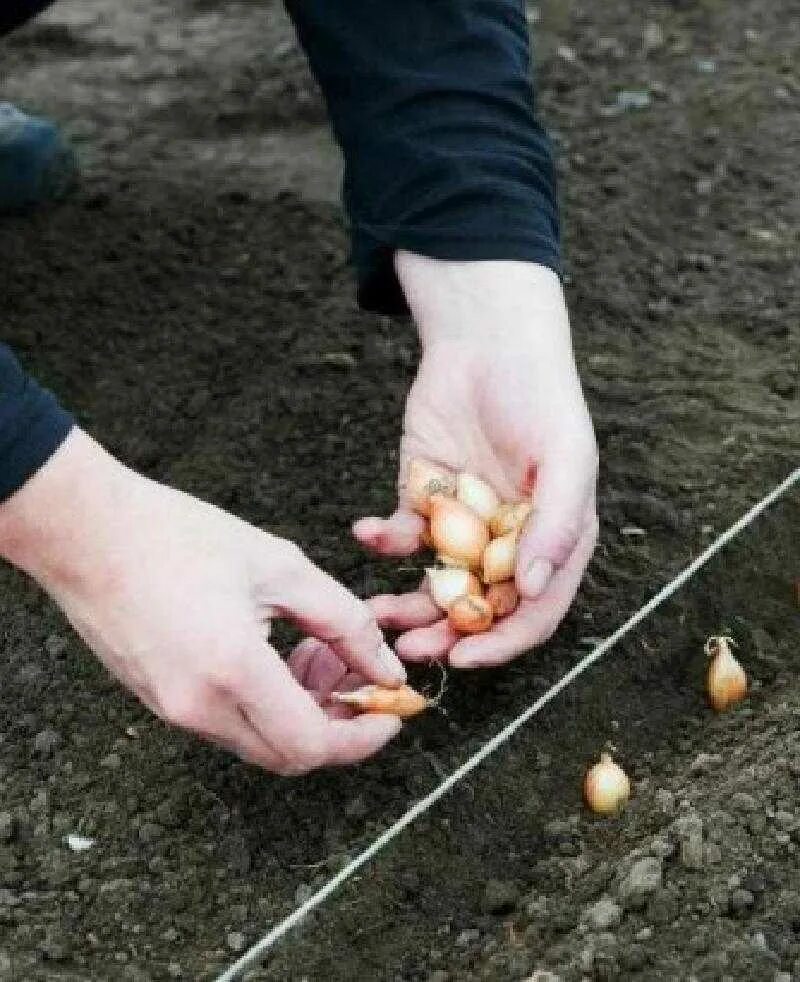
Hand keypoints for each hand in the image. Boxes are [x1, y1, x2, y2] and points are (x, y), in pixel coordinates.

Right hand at [0, 429, 405, 774]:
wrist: (85, 532)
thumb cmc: (177, 536)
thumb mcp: (279, 566)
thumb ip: (345, 621)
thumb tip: (386, 668)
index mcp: (232, 670)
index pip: (313, 745)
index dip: (363, 737)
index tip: (393, 713)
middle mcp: (197, 707)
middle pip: (289, 754)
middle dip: (338, 722)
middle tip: (357, 671)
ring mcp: (171, 710)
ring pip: (259, 739)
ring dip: (302, 710)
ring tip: (316, 649)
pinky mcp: (157, 701)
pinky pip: (228, 723)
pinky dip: (267, 703)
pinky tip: (277, 653)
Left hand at [354, 253, 597, 667]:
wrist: (487, 342)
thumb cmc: (540, 397)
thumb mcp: (565, 457)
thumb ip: (557, 524)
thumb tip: (532, 588)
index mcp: (553, 541)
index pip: (533, 612)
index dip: (502, 643)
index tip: (464, 658)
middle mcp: (508, 543)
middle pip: (479, 609)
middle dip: (446, 633)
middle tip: (410, 648)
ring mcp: (463, 525)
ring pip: (436, 584)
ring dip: (408, 604)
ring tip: (377, 612)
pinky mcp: (423, 500)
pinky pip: (401, 537)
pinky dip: (383, 542)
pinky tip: (369, 532)